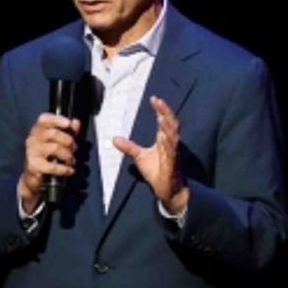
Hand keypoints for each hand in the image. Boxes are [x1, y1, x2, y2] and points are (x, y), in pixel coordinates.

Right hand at [19, 113, 81, 213]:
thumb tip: (76, 122)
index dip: (57, 119)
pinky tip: (70, 171)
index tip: (68, 124)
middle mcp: (32, 139)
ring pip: (54, 148)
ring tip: (72, 161)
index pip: (43, 119)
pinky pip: (52, 166)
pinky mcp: (33, 166)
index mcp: (37, 131)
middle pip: (52, 133)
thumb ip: (68, 132)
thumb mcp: (58, 143)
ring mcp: (31, 152)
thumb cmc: (47, 158)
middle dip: (68, 141)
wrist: (34, 179)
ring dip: (67, 155)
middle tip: (74, 149)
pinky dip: (64, 169)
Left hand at [113, 96, 188, 213]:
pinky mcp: (171, 166)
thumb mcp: (139, 157)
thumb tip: (114, 138)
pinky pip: (171, 154)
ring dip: (167, 127)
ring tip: (160, 116)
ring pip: (173, 138)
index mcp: (165, 140)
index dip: (161, 109)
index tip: (154, 98)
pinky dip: (167, 145)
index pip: (164, 121)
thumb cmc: (156, 171)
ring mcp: (172, 154)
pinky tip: (163, 137)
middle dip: (166, 112)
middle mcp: (170, 145)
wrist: (167, 189)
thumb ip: (129, 147)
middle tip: (158, 101)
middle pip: (171, 124)